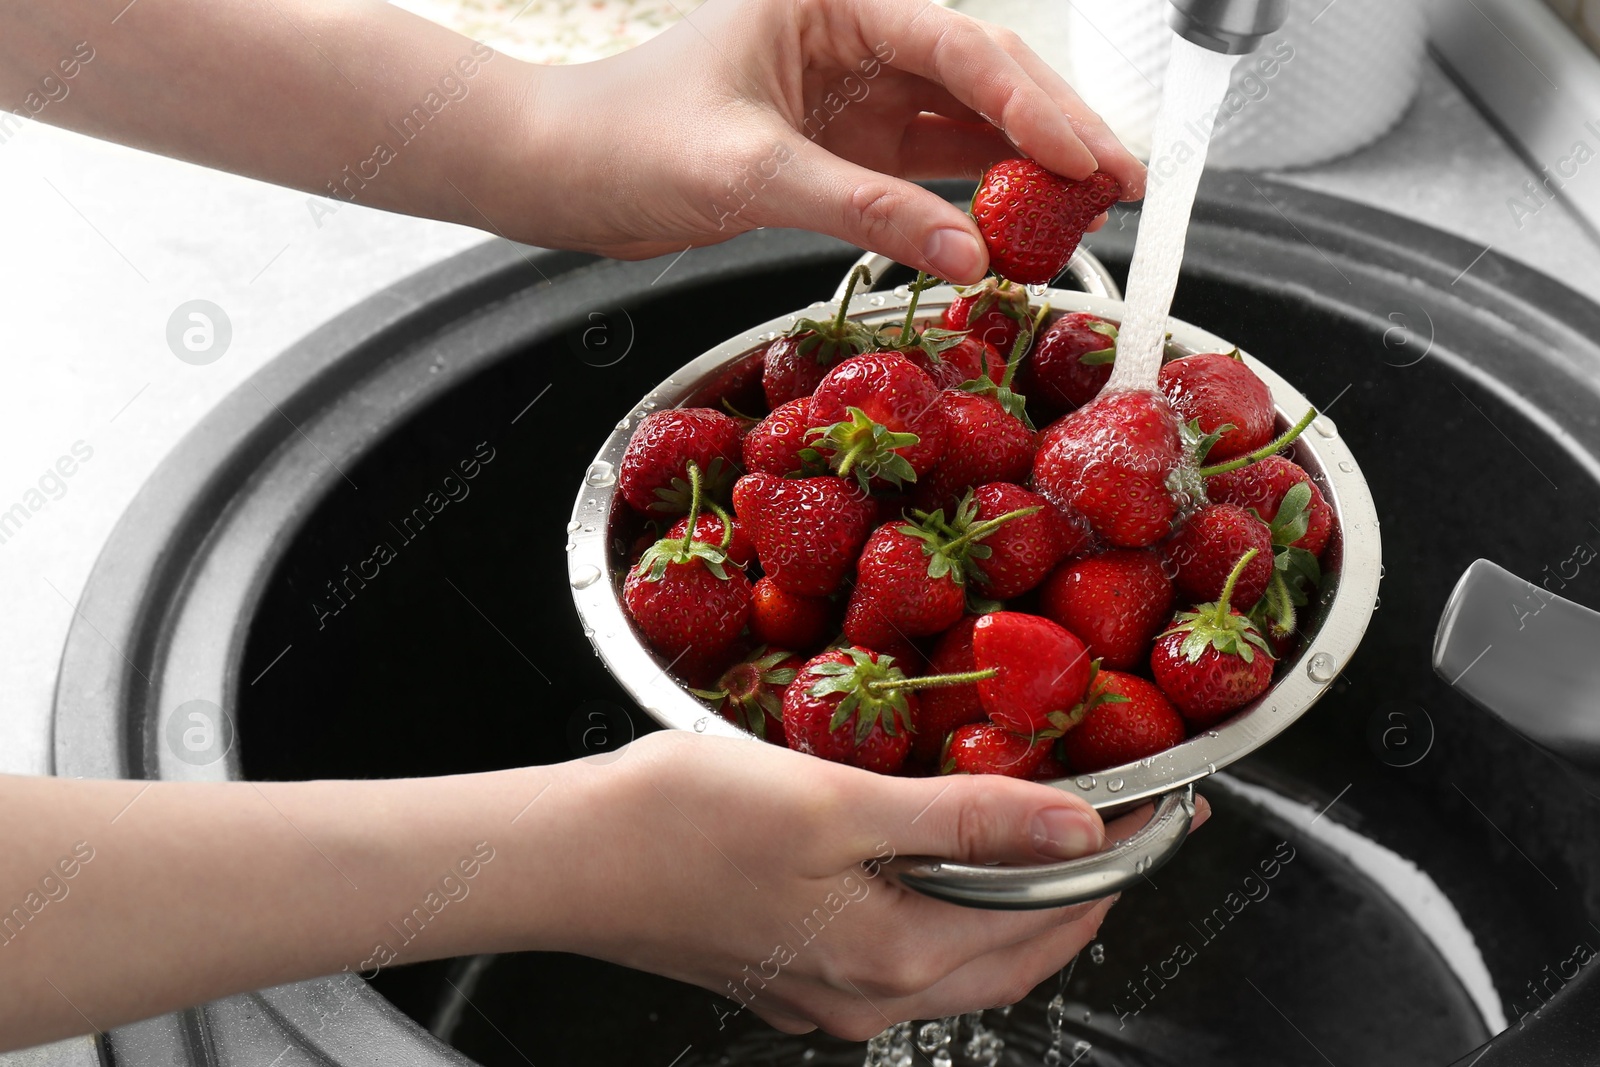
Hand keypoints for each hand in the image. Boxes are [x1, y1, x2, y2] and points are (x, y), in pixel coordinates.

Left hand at [515, 0, 1145, 281]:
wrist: (560, 173)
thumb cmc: (624, 142)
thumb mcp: (748, 171)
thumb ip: (862, 209)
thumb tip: (967, 255)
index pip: (958, 45)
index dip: (1036, 104)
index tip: (1091, 156)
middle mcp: (850, 34)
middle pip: (980, 74)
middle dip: (1055, 128)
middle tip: (1123, 181)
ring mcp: (850, 89)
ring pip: (964, 119)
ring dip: (1026, 162)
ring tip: (1093, 205)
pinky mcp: (841, 142)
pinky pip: (929, 162)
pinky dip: (975, 192)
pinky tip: (1019, 218)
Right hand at [545, 730, 1203, 1038]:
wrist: (569, 856)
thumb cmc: (685, 823)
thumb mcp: (842, 806)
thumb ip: (966, 820)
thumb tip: (1078, 827)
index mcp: (898, 958)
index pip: (1051, 918)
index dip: (1117, 862)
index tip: (1160, 812)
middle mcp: (871, 996)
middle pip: (1017, 955)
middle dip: (1082, 894)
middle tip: (1123, 827)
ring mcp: (829, 992)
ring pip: (963, 958)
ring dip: (1016, 903)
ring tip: (1046, 837)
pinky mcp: (794, 971)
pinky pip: (906, 951)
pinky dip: (950, 909)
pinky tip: (941, 859)